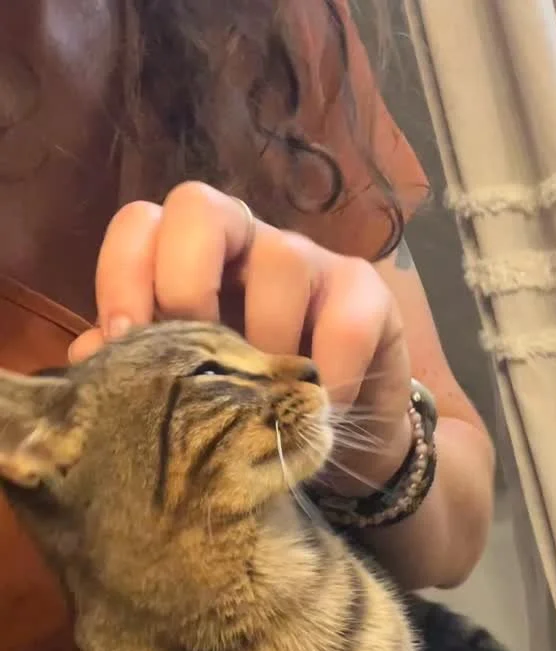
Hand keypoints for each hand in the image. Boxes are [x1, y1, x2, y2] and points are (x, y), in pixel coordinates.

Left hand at [70, 182, 412, 495]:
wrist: (340, 442)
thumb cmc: (249, 408)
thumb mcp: (187, 393)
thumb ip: (139, 368)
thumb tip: (91, 355)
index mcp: (188, 260)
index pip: (140, 225)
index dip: (122, 274)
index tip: (124, 342)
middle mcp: (246, 244)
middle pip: (200, 206)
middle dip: (185, 281)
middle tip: (199, 353)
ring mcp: (310, 261)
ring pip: (282, 261)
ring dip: (268, 345)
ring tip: (268, 406)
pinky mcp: (367, 295)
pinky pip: (345, 319)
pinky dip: (328, 374)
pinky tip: (318, 412)